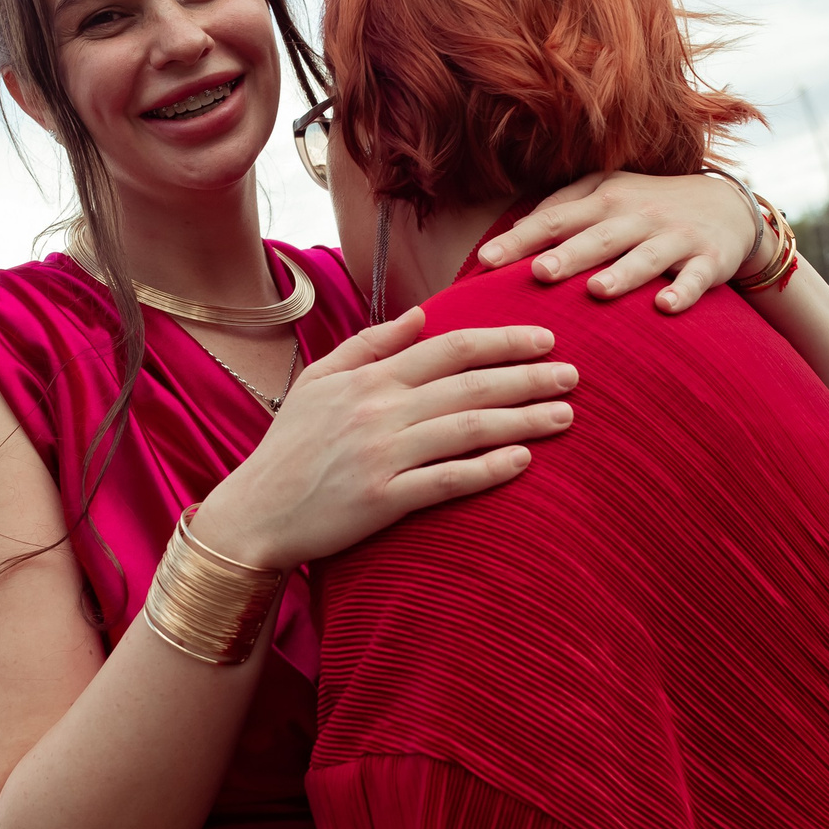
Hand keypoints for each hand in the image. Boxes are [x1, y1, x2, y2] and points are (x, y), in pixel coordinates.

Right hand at [192, 307, 576, 568]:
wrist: (254, 514)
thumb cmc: (290, 447)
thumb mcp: (319, 381)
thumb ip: (370, 345)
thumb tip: (421, 315)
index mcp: (368, 378)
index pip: (449, 347)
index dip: (502, 340)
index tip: (544, 339)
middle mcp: (378, 411)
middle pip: (469, 384)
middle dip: (528, 376)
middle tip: (574, 375)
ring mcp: (382, 456)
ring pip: (467, 429)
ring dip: (522, 420)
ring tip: (566, 415)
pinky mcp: (382, 500)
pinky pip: (446, 480)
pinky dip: (488, 469)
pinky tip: (524, 461)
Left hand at [477, 169, 759, 311]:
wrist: (728, 207)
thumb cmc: (649, 205)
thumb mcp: (608, 192)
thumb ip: (562, 206)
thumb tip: (512, 229)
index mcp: (606, 200)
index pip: (556, 219)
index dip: (522, 239)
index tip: (487, 260)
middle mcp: (638, 215)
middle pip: (598, 236)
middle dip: (569, 254)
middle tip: (539, 274)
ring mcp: (675, 237)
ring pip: (646, 256)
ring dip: (623, 273)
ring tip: (597, 291)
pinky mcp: (710, 259)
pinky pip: (697, 278)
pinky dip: (684, 292)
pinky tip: (667, 308)